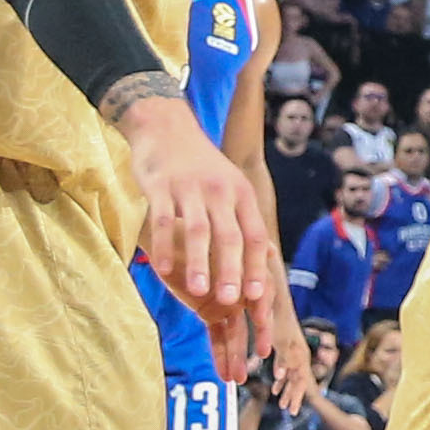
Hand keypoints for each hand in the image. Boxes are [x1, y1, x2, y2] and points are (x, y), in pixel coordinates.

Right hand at [124, 96, 278, 346]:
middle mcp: (221, 191)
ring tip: (198, 293)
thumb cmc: (202, 167)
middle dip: (232, 272)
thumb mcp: (231, 187)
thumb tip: (268, 257)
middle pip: (231, 237)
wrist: (166, 126)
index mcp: (242, 195)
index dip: (257, 267)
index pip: (255, 235)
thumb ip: (245, 221)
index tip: (257, 297)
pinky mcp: (161, 185)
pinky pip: (164, 219)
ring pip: (199, 230)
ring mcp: (191, 188)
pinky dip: (165, 246)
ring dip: (199, 263)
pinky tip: (162, 270)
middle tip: (231, 303)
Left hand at [269, 321, 315, 414]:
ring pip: (293, 375)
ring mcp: (293, 350)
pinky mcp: (285, 347)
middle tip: (289, 412)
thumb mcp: (281, 337)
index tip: (288, 408)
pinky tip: (274, 388)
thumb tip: (283, 375)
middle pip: (299, 379)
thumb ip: (284, 356)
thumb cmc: (277, 316)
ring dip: (287, 390)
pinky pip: (286, 367)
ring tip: (282, 405)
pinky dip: (281, 380)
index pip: (300, 378)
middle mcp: (299, 352)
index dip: (295, 393)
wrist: (276, 298)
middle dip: (294, 396)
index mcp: (299, 352)